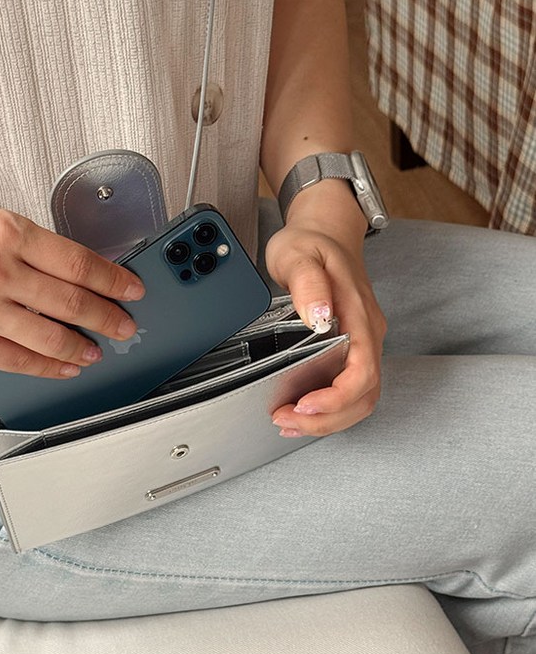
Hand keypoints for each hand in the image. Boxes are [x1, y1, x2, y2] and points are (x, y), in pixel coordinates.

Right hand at [0, 195, 145, 372]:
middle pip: (69, 301)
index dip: (112, 280)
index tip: (131, 290)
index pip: (76, 262)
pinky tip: (66, 366)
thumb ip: (34, 251)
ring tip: (98, 349)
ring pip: (49, 336)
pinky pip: (18, 361)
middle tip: (125, 325)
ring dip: (81, 346)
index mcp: (8, 232)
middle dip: (107, 317)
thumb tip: (83, 280)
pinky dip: (49, 366)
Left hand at [266, 200, 386, 438]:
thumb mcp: (298, 252)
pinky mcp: (353, 349)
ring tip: (290, 421)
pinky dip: (329, 410)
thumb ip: (307, 281)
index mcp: (359, 314)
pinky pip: (350, 390)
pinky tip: (303, 412)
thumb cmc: (313, 242)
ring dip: (328, 419)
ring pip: (360, 399)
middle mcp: (368, 333)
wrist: (327, 231)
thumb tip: (318, 315)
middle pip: (364, 395)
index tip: (305, 404)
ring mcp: (363, 342)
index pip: (363, 370)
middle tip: (286, 420)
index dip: (337, 397)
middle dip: (327, 419)